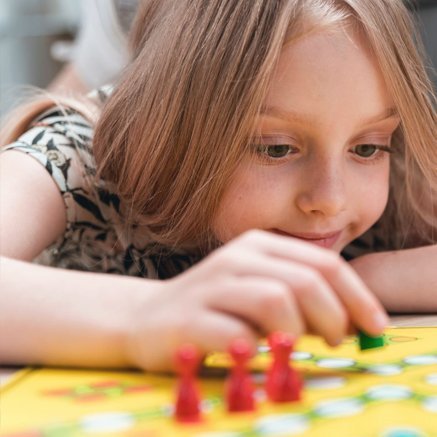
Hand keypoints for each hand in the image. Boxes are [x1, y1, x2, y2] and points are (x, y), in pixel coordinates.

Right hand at [126, 230, 387, 370]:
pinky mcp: (189, 318)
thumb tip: (351, 319)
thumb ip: (300, 295)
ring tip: (293, 346)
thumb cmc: (214, 305)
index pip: (324, 264)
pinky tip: (254, 353)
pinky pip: (237, 334)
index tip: (375, 327)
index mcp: (258, 245)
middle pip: (306, 281)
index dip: (357, 297)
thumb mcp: (259, 288)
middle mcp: (236, 257)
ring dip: (296, 331)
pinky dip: (256, 349)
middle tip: (336, 341)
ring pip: (275, 300)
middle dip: (334, 316)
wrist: (147, 317)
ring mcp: (211, 285)